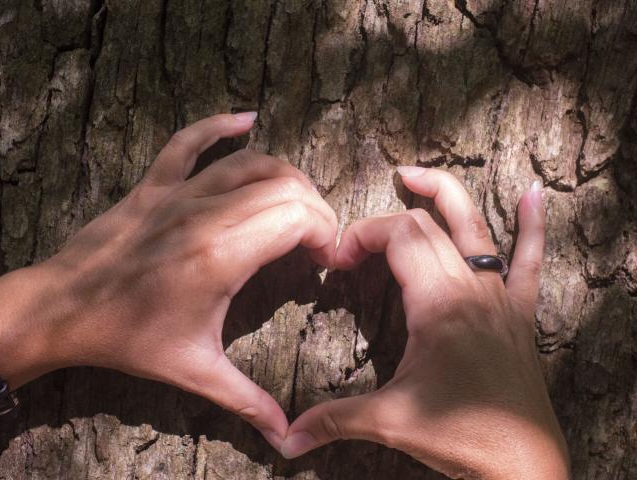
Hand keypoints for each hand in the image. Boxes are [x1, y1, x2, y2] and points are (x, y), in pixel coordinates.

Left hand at [0, 113, 337, 450]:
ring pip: (252, 162)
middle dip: (316, 211)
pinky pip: (189, 141)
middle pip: (286, 186)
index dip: (327, 233)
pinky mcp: (156, 185)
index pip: (299, 216)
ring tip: (299, 207)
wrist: (63, 310)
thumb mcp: (194, 369)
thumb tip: (286, 438)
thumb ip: (246, 400)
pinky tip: (244, 118)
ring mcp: (179, 193)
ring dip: (287, 178)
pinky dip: (219, 125)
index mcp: (221, 254)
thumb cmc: (128, 338)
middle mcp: (206, 213)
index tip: (327, 262)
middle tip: (317, 244)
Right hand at [280, 167, 569, 478]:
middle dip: (382, 223)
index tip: (337, 259)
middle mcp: (471, 288)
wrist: (522, 464)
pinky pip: (529, 261)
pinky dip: (533, 226)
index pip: (398, 236)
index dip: (362, 234)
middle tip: (353, 245)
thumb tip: (286, 439)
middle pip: (425, 226)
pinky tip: (536, 195)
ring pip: (475, 227)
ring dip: (444, 194)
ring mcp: (498, 297)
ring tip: (412, 174)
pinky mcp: (517, 312)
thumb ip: (334, 419)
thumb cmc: (461, 437)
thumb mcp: (390, 421)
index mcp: (439, 303)